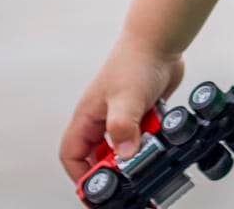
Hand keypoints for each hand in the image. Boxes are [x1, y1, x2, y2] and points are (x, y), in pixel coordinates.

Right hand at [58, 31, 185, 180]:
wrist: (161, 41)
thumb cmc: (135, 60)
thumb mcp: (126, 98)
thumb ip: (122, 128)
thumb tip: (123, 156)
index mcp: (88, 116)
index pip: (72, 155)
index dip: (81, 176)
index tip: (98, 191)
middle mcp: (102, 118)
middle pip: (98, 157)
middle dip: (113, 170)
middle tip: (128, 177)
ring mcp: (122, 117)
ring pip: (123, 150)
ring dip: (135, 155)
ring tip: (147, 152)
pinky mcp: (141, 115)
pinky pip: (142, 140)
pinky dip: (150, 143)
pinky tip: (159, 137)